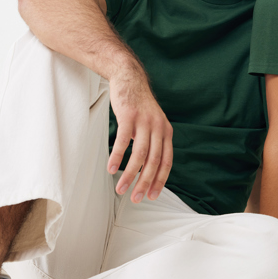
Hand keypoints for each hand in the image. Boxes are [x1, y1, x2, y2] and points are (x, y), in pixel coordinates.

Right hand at [107, 65, 173, 201]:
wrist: (129, 79)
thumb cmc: (138, 106)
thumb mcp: (152, 124)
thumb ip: (152, 143)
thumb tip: (148, 168)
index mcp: (166, 132)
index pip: (166, 161)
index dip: (160, 180)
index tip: (152, 196)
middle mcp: (158, 127)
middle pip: (154, 161)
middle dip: (145, 183)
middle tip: (136, 199)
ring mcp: (144, 121)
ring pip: (139, 154)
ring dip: (130, 174)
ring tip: (120, 188)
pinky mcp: (129, 116)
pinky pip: (123, 141)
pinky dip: (117, 157)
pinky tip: (111, 168)